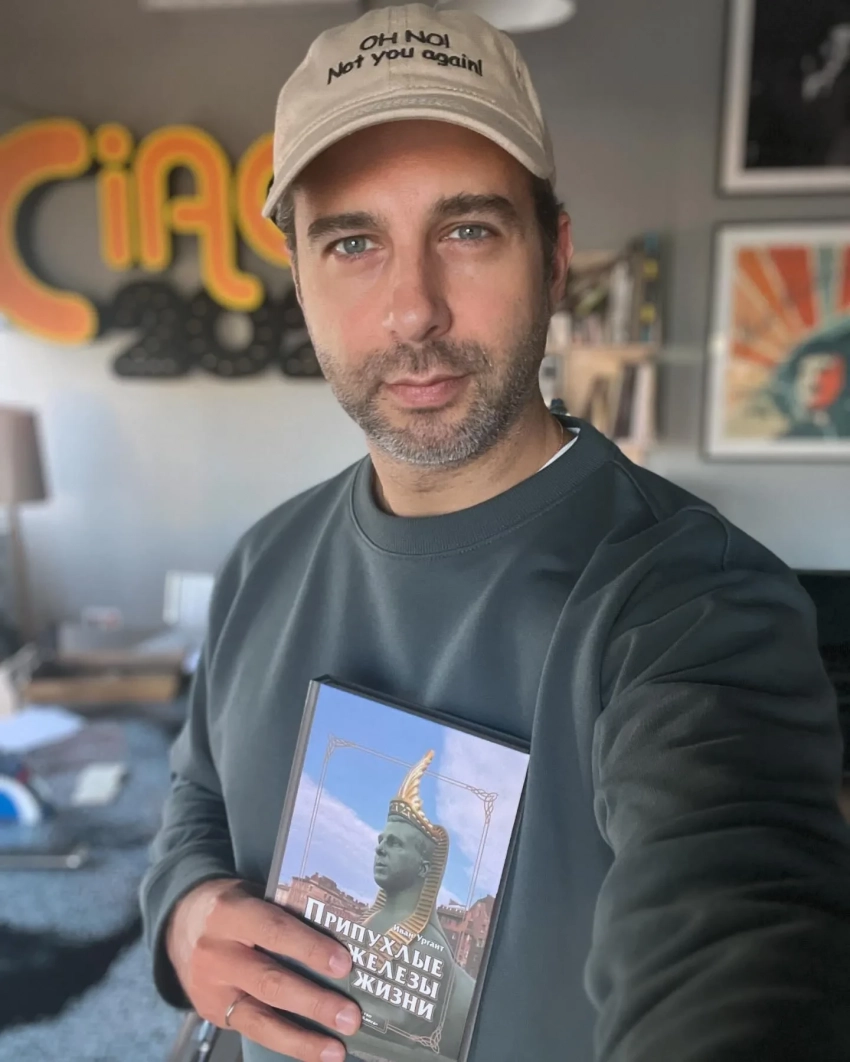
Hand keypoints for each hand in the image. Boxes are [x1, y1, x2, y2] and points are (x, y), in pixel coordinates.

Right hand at [166, 878, 360, 1061]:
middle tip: (349, 1016)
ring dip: (302, 1038)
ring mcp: (212, 988)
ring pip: (259, 1018)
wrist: (180, 924)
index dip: (310, 948)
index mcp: (230, 913)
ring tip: (336, 1049)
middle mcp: (217, 953)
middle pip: (269, 981)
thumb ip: (285, 911)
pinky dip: (286, 1042)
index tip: (344, 964)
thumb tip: (342, 935)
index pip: (274, 930)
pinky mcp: (213, 1013)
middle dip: (313, 1002)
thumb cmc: (233, 905)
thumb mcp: (252, 894)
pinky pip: (253, 1031)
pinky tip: (313, 1050)